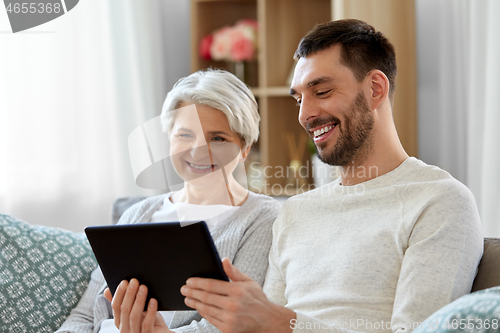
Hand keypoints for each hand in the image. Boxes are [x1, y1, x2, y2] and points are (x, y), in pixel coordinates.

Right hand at [103, 279, 172, 332]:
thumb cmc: (148, 321)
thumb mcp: (135, 310)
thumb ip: (124, 301)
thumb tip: (107, 290)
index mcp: (120, 322)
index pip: (115, 306)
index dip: (119, 294)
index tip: (124, 282)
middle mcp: (125, 329)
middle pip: (125, 310)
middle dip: (129, 294)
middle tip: (135, 281)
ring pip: (134, 316)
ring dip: (139, 300)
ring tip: (144, 287)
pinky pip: (147, 324)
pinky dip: (150, 311)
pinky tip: (153, 301)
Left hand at [180, 258, 295, 332]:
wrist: (267, 320)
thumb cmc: (257, 299)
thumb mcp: (249, 282)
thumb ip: (234, 272)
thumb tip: (223, 260)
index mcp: (238, 291)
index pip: (211, 285)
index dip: (197, 283)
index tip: (189, 281)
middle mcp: (233, 305)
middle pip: (206, 297)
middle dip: (192, 292)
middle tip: (183, 289)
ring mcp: (230, 318)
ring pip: (206, 309)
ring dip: (194, 303)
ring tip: (187, 299)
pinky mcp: (228, 328)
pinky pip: (211, 319)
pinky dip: (203, 313)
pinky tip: (198, 307)